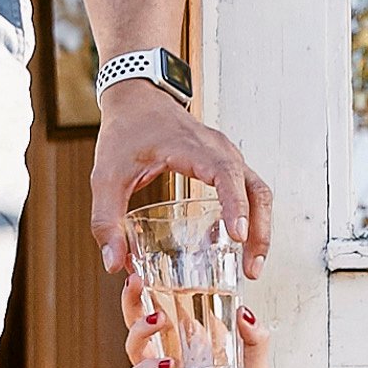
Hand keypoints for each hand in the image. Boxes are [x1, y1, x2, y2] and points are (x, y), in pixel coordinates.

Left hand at [89, 84, 271, 273]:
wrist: (137, 98)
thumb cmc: (124, 132)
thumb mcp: (106, 176)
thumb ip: (106, 220)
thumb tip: (115, 265)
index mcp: (192, 147)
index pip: (226, 174)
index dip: (235, 205)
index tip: (238, 236)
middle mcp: (218, 150)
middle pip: (255, 189)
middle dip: (260, 230)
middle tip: (251, 269)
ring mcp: (226, 155)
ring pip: (258, 191)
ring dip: (261, 228)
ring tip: (252, 265)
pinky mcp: (225, 163)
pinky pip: (248, 190)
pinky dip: (251, 217)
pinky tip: (238, 246)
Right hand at [124, 269, 267, 367]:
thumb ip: (255, 340)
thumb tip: (246, 311)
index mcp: (188, 347)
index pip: (168, 311)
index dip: (160, 291)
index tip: (159, 270)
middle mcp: (168, 357)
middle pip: (141, 322)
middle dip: (134, 300)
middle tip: (135, 281)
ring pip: (134, 344)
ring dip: (141, 328)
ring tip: (157, 319)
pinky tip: (167, 364)